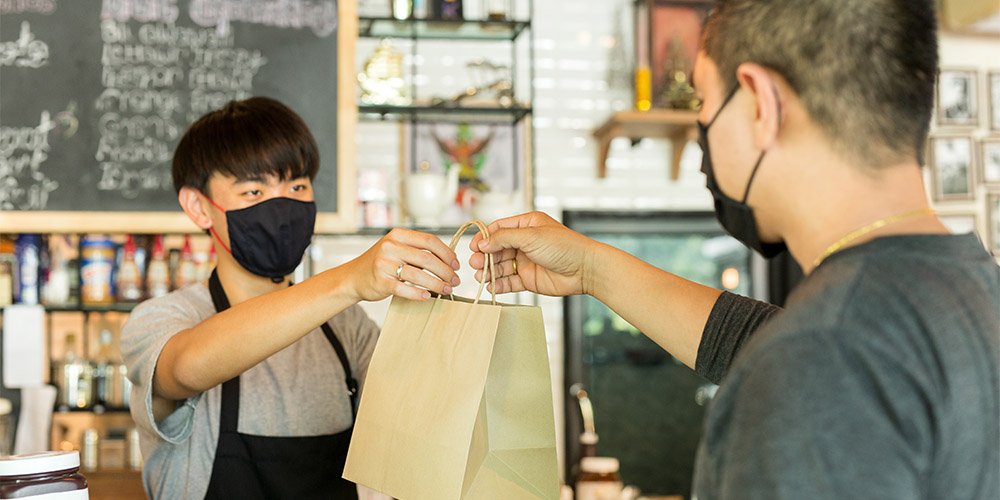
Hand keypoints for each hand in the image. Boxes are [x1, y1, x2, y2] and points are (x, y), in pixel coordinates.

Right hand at [344, 228, 460, 301]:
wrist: (353, 277)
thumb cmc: (381, 263)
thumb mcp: (397, 248)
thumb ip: (418, 250)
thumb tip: (449, 260)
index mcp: (398, 235)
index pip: (430, 241)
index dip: (447, 254)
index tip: (456, 265)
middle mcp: (390, 246)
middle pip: (427, 259)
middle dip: (446, 272)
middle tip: (455, 281)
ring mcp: (384, 264)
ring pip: (418, 275)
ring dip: (437, 284)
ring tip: (447, 290)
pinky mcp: (380, 281)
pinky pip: (404, 289)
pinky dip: (418, 294)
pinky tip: (427, 297)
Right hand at [469, 212, 598, 296]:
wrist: (585, 269)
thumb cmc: (564, 246)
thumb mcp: (531, 236)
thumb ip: (504, 239)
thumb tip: (482, 243)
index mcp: (527, 225)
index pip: (498, 229)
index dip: (485, 238)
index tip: (474, 246)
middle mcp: (525, 242)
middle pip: (497, 249)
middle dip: (485, 256)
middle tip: (475, 264)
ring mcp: (527, 261)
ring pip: (501, 266)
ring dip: (489, 271)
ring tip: (481, 276)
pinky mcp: (529, 279)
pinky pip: (510, 281)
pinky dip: (499, 284)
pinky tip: (491, 286)